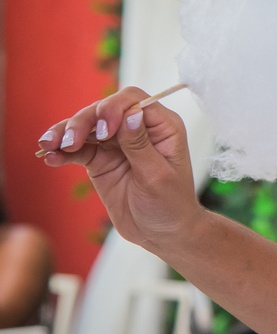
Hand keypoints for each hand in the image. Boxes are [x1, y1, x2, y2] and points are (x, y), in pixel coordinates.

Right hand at [38, 87, 201, 247]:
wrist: (161, 233)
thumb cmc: (170, 204)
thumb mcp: (157, 176)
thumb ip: (140, 145)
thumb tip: (131, 114)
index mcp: (162, 126)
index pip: (132, 101)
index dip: (113, 109)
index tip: (105, 132)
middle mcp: (138, 129)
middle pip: (104, 110)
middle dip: (83, 121)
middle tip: (69, 142)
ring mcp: (117, 144)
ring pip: (87, 127)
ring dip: (65, 133)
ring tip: (49, 145)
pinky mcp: (100, 160)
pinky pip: (78, 150)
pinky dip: (62, 152)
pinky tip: (50, 158)